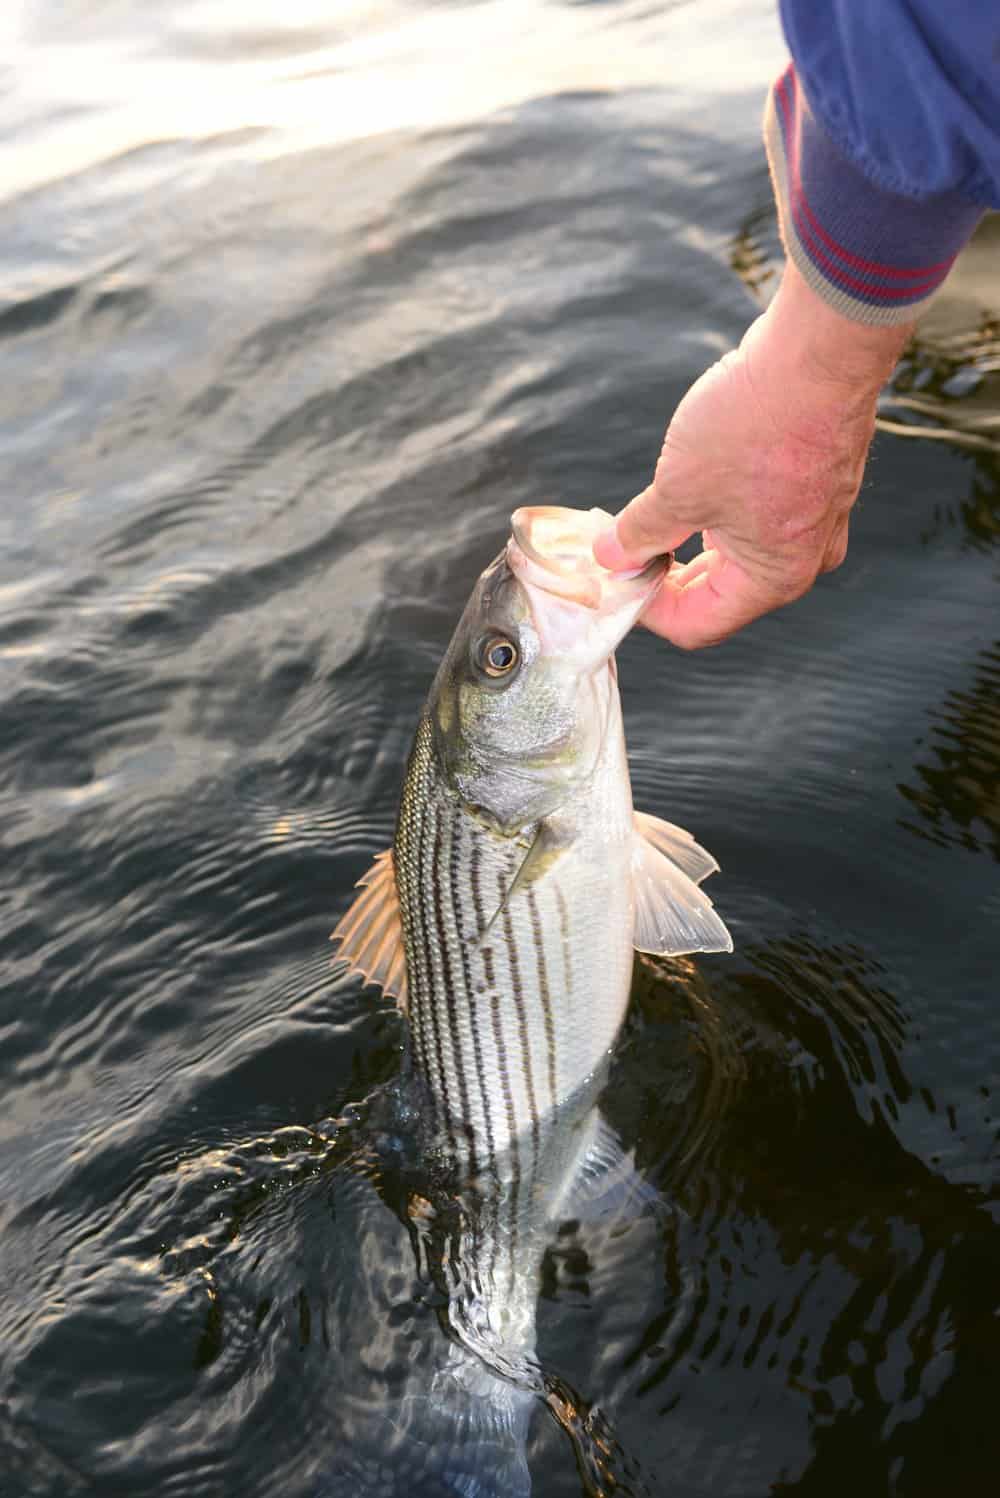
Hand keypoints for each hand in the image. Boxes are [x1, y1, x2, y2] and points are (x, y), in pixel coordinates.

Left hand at [593, 261, 915, 647]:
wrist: (819, 349)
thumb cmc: (755, 424)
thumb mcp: (678, 488)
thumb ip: (641, 532)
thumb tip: (611, 557)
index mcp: (775, 578)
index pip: (697, 625)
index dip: (646, 609)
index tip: (611, 577)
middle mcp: (805, 558)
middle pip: (720, 592)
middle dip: (666, 574)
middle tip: (619, 547)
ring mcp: (818, 519)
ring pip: (739, 551)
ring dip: (691, 540)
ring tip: (648, 512)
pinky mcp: (818, 481)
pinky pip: (760, 513)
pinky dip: (720, 510)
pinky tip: (692, 480)